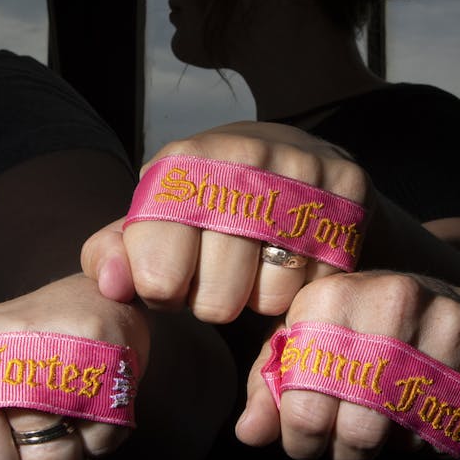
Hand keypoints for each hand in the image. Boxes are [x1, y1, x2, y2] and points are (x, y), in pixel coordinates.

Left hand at [82, 121, 370, 322]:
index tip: (174, 274)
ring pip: (272, 297)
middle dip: (214, 301)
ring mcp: (299, 171)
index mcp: (181, 164)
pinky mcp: (347, 189)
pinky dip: (307, 286)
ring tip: (260, 264)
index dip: (164, 291)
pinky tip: (299, 258)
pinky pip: (320, 284)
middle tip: (223, 274)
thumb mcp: (154, 221)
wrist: (292, 159)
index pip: (157, 278)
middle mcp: (241, 158)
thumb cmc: (211, 205)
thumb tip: (111, 285)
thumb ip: (113, 253)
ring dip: (263, 297)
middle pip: (216, 300)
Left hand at [234, 270, 459, 459]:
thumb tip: (249, 434)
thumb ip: (271, 389)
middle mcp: (392, 297)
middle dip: (346, 449)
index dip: (300, 437)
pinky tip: (427, 413)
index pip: (305, 402)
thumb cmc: (362, 334)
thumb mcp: (309, 347)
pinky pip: (456, 429)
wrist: (454, 310)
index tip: (305, 439)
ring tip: (387, 423)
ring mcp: (448, 319)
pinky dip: (439, 438)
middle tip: (348, 442)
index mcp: (333, 295)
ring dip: (394, 445)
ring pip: (408, 434)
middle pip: (358, 428)